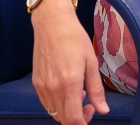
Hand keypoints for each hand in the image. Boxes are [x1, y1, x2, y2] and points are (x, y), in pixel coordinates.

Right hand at [32, 0, 108, 122]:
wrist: (52, 23)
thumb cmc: (74, 38)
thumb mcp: (91, 62)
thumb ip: (96, 89)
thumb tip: (103, 110)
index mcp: (69, 84)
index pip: (73, 119)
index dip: (84, 122)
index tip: (92, 111)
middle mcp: (52, 89)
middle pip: (63, 119)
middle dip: (77, 118)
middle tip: (89, 104)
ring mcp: (42, 87)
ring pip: (54, 113)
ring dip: (67, 110)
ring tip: (78, 93)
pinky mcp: (36, 82)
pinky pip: (47, 103)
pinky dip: (57, 103)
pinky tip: (66, 88)